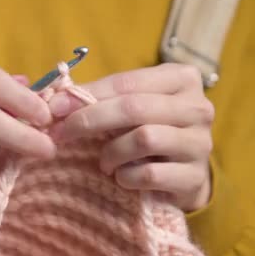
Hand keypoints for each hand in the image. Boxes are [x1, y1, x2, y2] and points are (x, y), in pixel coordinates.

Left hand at [48, 64, 213, 211]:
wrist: (183, 174)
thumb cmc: (148, 130)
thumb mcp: (130, 106)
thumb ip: (99, 98)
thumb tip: (54, 100)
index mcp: (182, 78)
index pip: (127, 82)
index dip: (87, 94)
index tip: (54, 107)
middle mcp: (198, 107)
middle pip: (135, 108)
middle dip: (91, 120)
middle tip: (63, 134)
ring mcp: (200, 143)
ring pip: (144, 139)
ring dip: (111, 152)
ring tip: (103, 162)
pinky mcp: (195, 177)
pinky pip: (150, 174)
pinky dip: (126, 177)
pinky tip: (122, 177)